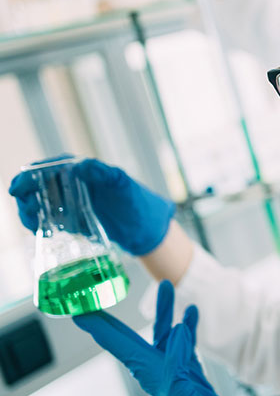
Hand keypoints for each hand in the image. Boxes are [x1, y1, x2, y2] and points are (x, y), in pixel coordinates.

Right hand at [9, 157, 174, 255]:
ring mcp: (70, 202)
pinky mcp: (70, 219)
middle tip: (27, 210)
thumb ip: (105, 173)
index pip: (49, 167)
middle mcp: (72, 184)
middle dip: (26, 195)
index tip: (18, 187)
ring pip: (39, 202)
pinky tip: (38, 230)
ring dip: (29, 210)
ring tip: (32, 223)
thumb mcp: (123, 184)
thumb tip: (80, 165)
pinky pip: (47, 219)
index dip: (30, 175)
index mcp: (82, 170)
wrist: (145, 227)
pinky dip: (37, 223)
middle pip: (38, 185)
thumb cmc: (137, 201)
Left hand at [73, 281, 260, 395]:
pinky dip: (188, 325)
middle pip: (133, 335)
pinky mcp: (190, 372)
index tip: (79, 310)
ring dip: (163, 311)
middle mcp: (156, 370)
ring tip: (166, 287)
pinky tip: (192, 313)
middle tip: (101, 295)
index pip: (117, 343)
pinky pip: (186, 342)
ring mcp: (173, 371)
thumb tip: (176, 328)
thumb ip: (176, 359)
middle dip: (118, 315)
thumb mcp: (182, 392)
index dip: (98, 326)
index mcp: (148, 373)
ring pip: (163, 333)